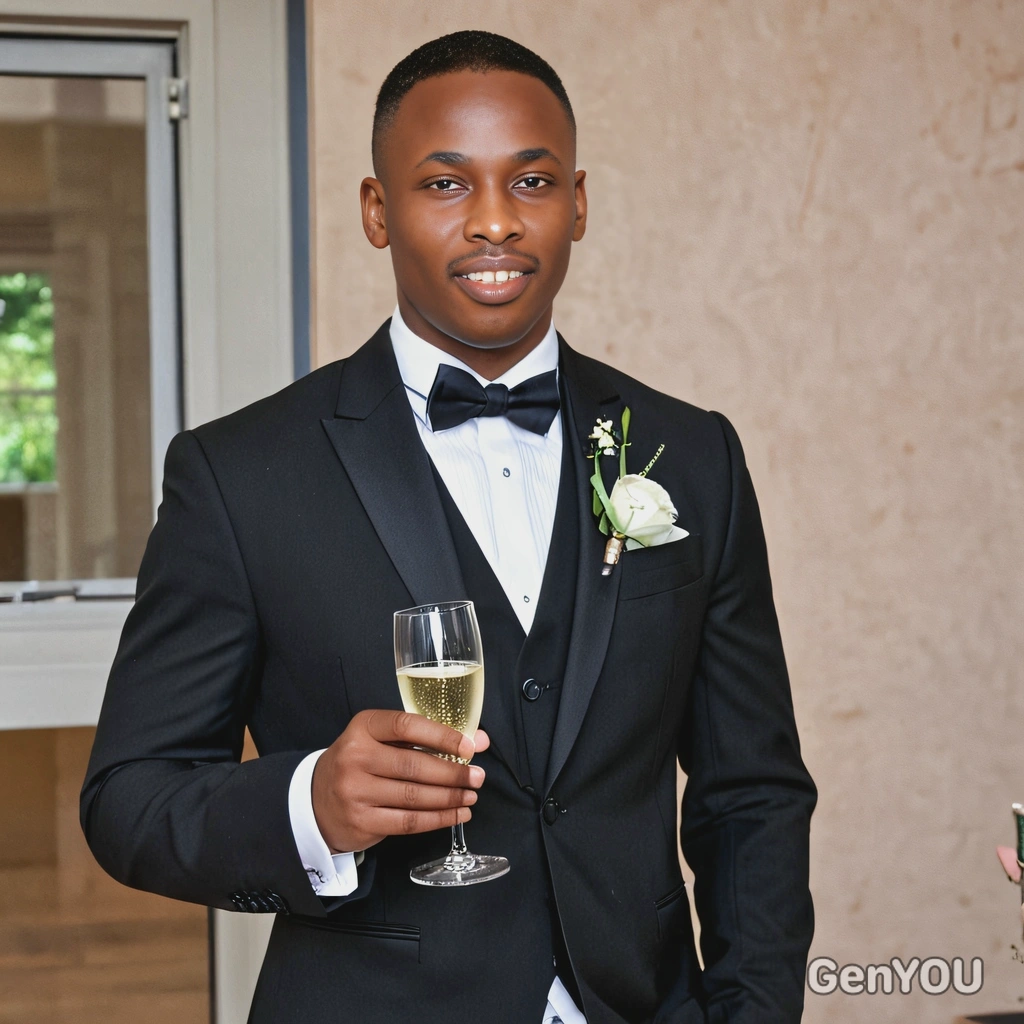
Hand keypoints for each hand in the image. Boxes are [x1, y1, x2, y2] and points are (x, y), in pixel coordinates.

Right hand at [311, 709, 489, 853]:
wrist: (317, 801)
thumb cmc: (361, 763)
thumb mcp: (384, 740)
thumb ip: (427, 737)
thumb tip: (480, 740)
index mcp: (363, 726)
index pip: (406, 726)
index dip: (442, 735)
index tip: (469, 747)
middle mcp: (355, 756)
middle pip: (414, 765)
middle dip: (453, 773)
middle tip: (477, 776)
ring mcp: (355, 791)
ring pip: (414, 796)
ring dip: (449, 798)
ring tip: (470, 796)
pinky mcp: (361, 821)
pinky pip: (408, 822)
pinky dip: (438, 819)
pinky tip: (456, 814)